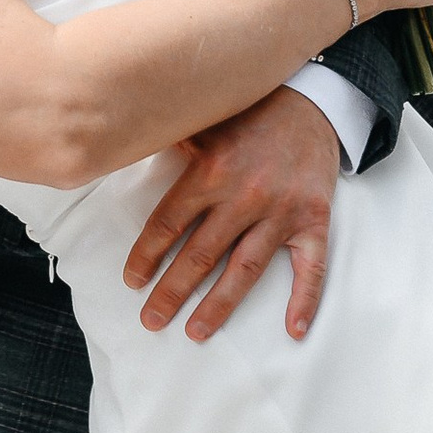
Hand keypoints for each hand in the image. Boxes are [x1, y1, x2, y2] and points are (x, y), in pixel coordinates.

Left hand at [121, 84, 339, 342]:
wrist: (312, 100)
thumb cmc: (249, 112)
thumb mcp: (203, 118)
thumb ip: (168, 140)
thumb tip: (117, 147)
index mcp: (210, 171)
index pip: (168, 224)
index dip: (146, 256)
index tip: (132, 281)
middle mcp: (244, 195)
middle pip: (201, 256)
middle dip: (172, 292)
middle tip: (152, 320)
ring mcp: (281, 211)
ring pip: (245, 270)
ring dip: (219, 306)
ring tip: (195, 332)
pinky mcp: (314, 218)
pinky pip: (311, 267)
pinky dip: (305, 300)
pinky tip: (293, 330)